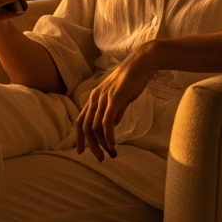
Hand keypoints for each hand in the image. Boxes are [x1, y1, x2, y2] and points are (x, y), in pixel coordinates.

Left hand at [74, 42, 159, 161]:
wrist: (143, 62)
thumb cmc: (133, 79)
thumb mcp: (120, 98)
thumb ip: (114, 112)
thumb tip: (111, 127)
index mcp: (94, 97)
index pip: (80, 121)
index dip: (79, 137)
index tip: (81, 152)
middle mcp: (95, 98)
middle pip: (85, 127)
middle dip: (91, 146)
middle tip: (100, 159)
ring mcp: (103, 98)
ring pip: (96, 127)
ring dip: (103, 144)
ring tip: (111, 154)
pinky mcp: (114, 99)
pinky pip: (107, 122)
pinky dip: (108, 136)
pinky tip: (113, 145)